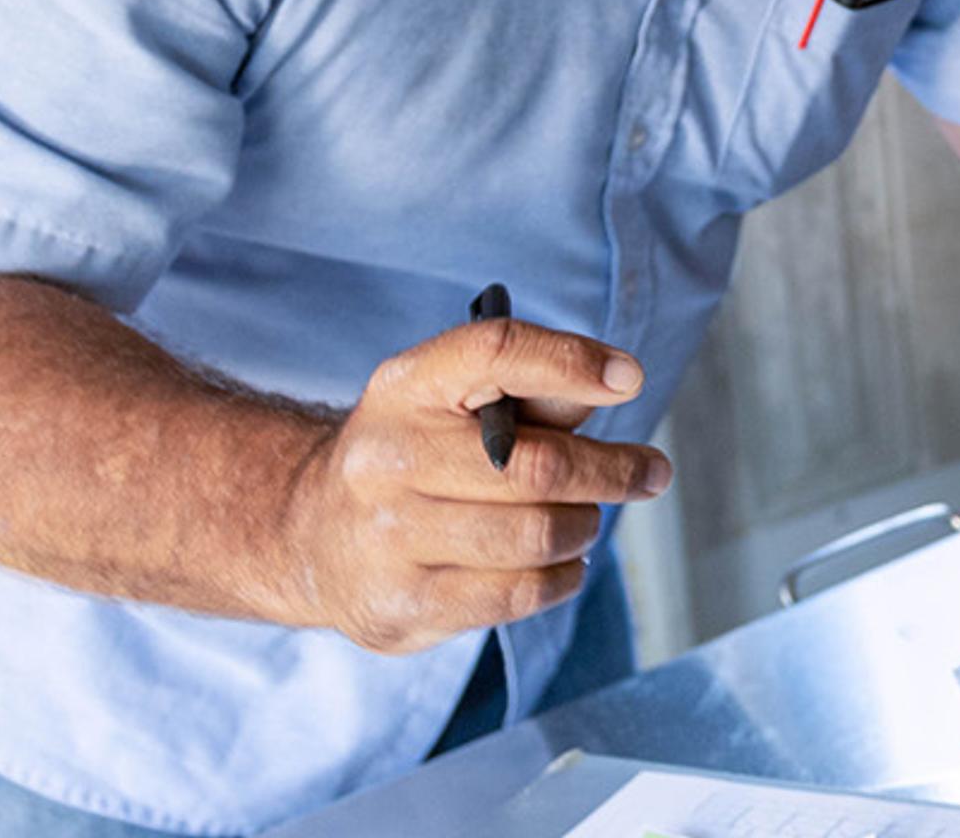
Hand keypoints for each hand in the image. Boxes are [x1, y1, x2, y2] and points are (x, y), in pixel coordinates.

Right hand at [273, 316, 675, 652]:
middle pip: (534, 466)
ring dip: (583, 526)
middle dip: (612, 471)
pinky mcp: (402, 607)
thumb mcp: (450, 401)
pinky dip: (561, 576)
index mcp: (404, 388)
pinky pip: (518, 594)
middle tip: (650, 473)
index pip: (493, 353)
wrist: (309, 534)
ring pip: (536, 536)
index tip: (631, 379)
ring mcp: (387, 538)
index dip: (569, 361)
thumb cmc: (413, 456)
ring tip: (586, 519)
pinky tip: (563, 562)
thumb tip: (615, 381)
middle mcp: (386, 458)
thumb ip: (532, 388)